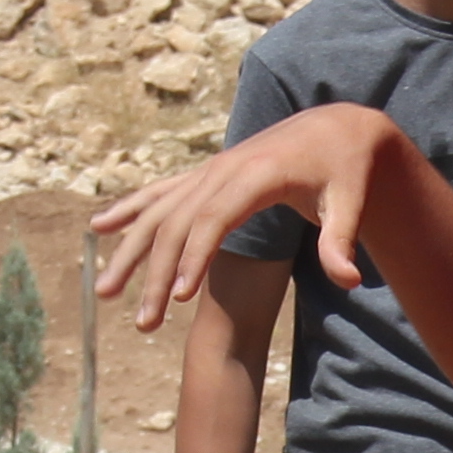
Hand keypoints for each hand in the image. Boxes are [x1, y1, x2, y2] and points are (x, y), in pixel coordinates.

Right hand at [93, 107, 396, 333]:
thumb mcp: (352, 203)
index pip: (214, 219)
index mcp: (256, 174)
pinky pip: (159, 193)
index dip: (195, 258)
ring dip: (130, 252)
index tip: (181, 298)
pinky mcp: (205, 174)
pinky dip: (130, 210)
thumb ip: (342, 242)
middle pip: (177, 224)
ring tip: (105, 292)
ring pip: (159, 212)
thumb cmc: (345, 169)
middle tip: (144, 323)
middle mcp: (223, 169)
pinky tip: (100, 228)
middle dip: (156, 275)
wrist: (334, 128)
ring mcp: (209, 170)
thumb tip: (349, 282)